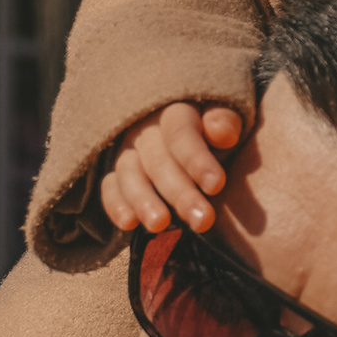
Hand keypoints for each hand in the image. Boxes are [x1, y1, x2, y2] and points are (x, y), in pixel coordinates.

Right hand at [97, 100, 245, 237]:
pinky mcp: (117, 175)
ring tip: (160, 225)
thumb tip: (221, 131)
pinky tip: (128, 224)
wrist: (189, 136)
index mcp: (176, 112)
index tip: (216, 185)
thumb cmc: (215, 129)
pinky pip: (110, 187)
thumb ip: (225, 122)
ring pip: (129, 174)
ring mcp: (129, 153)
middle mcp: (148, 131)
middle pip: (158, 161)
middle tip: (202, 221)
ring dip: (143, 201)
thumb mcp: (227, 118)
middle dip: (179, 192)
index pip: (180, 132)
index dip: (196, 158)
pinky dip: (116, 205)